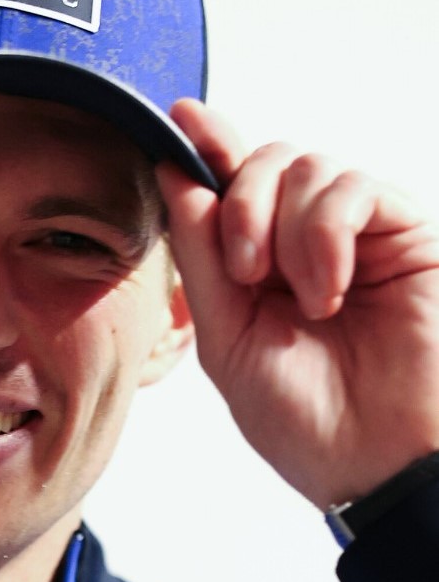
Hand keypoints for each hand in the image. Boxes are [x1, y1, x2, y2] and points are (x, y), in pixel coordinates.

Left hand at [156, 99, 438, 508]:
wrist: (377, 463)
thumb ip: (201, 257)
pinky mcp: (406, 235)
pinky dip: (326, 233)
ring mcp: (358, 236)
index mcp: (255, 267)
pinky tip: (330, 287)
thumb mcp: (227, 337)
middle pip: (262, 162)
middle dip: (239, 202)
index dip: (204, 147)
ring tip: (303, 298)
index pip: (225, 187)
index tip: (179, 118)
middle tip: (245, 270)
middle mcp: (304, 243)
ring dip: (286, 229)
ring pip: (306, 167)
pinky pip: (354, 189)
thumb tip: (176, 175)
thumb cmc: (308, 419)